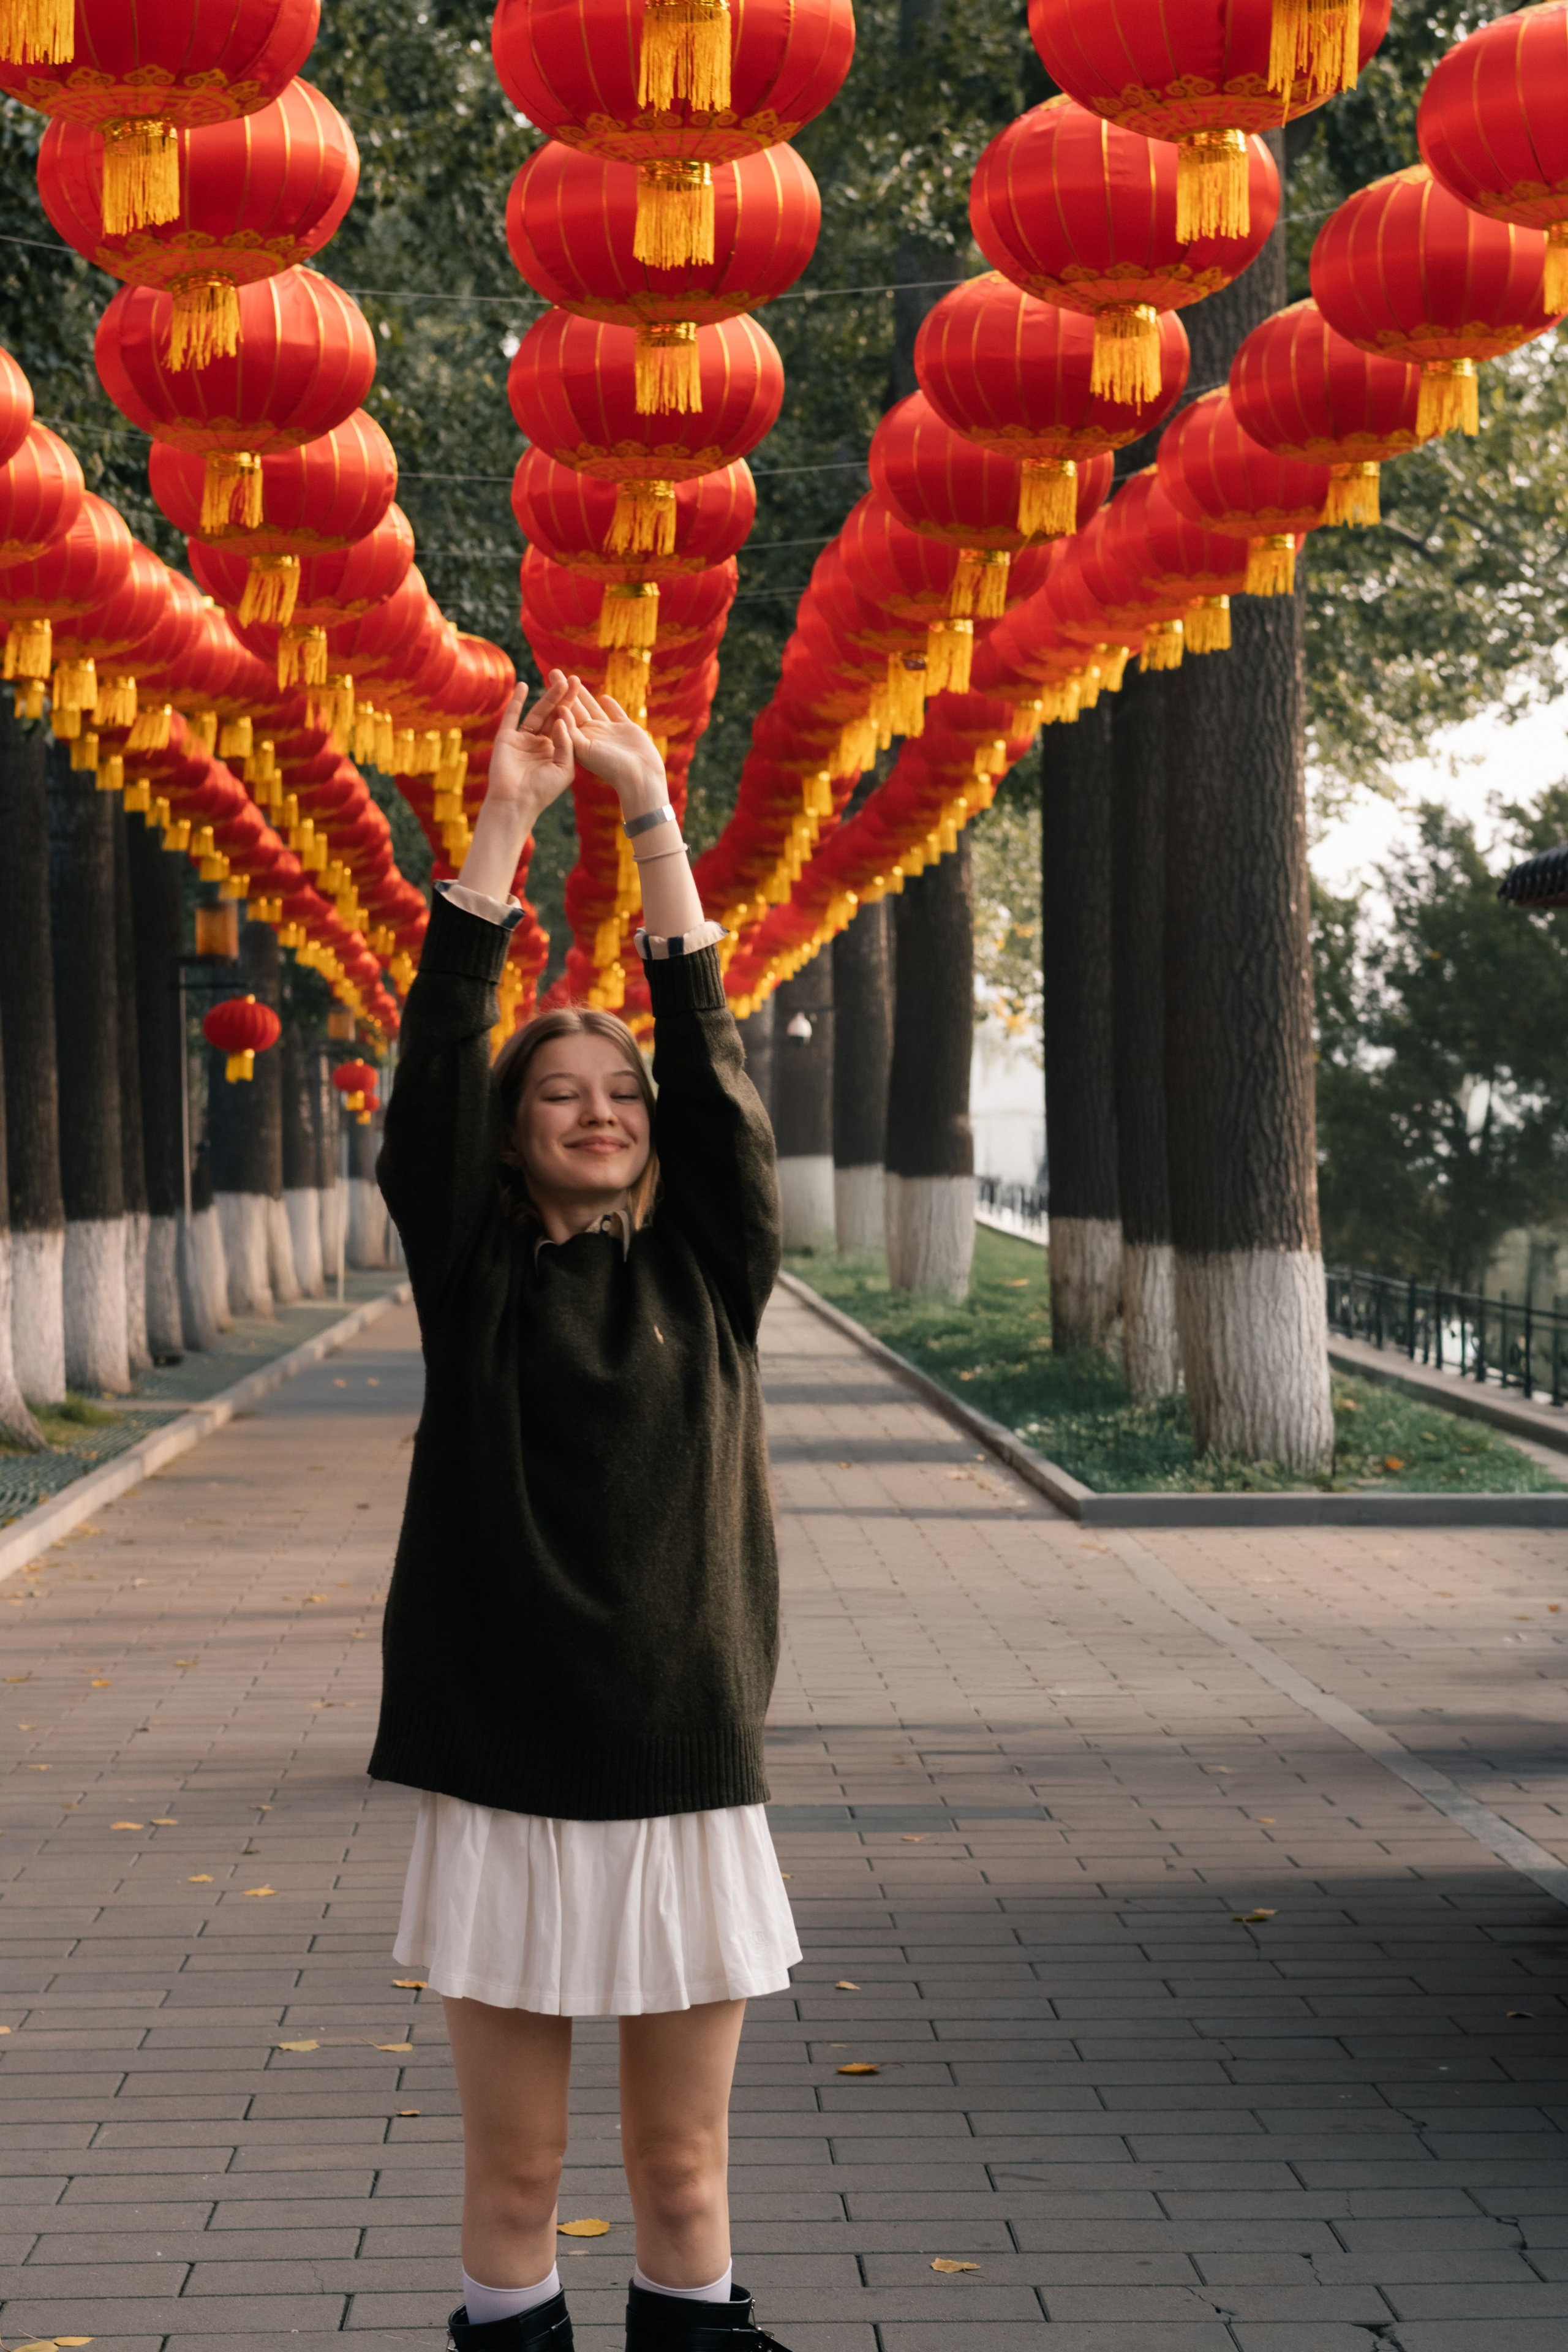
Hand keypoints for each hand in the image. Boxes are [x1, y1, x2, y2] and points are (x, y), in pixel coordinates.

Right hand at [485, 672, 574, 818]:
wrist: (516, 803)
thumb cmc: (543, 791)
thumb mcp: (564, 769)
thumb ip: (567, 744)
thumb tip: (563, 720)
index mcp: (555, 750)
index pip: (566, 725)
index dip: (574, 708)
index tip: (583, 691)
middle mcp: (540, 742)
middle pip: (554, 715)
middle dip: (564, 697)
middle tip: (575, 679)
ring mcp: (523, 739)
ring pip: (537, 712)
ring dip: (548, 697)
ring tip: (558, 680)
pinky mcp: (507, 737)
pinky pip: (512, 715)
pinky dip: (516, 700)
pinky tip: (523, 685)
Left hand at [561, 684, 667, 815]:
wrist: (640, 775)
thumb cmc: (610, 766)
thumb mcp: (584, 750)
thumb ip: (571, 731)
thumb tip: (559, 710)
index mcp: (579, 741)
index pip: (564, 716)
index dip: (556, 698)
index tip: (547, 681)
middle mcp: (592, 736)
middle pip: (575, 709)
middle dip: (565, 691)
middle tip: (554, 672)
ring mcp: (609, 733)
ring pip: (593, 709)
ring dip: (584, 694)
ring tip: (574, 678)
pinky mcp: (626, 730)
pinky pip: (616, 714)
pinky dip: (610, 706)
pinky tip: (604, 696)